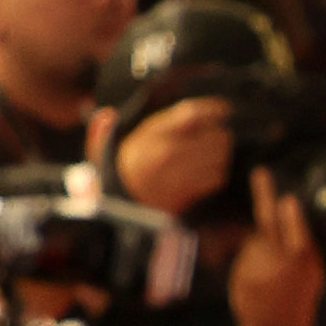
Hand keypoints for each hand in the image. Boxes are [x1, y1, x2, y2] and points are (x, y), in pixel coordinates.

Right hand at [114, 95, 236, 216]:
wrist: (120, 218)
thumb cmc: (116, 181)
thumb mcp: (103, 154)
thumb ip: (104, 132)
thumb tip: (107, 115)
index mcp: (150, 137)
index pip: (192, 112)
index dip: (213, 108)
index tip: (223, 109)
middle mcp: (168, 152)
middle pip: (214, 134)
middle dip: (217, 132)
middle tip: (214, 133)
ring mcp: (181, 173)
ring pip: (219, 155)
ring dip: (220, 152)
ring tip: (211, 151)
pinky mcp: (189, 192)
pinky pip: (216, 177)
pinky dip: (216, 172)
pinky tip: (206, 170)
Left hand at [230, 169, 324, 325]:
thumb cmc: (298, 299)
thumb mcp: (313, 274)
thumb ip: (305, 247)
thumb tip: (294, 215)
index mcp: (301, 261)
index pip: (295, 230)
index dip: (291, 214)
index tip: (288, 199)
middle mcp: (277, 263)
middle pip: (268, 223)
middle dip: (264, 195)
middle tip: (260, 173)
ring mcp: (255, 270)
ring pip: (254, 241)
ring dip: (260, 245)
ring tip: (271, 271)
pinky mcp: (240, 276)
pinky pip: (243, 256)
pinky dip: (250, 260)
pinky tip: (260, 278)